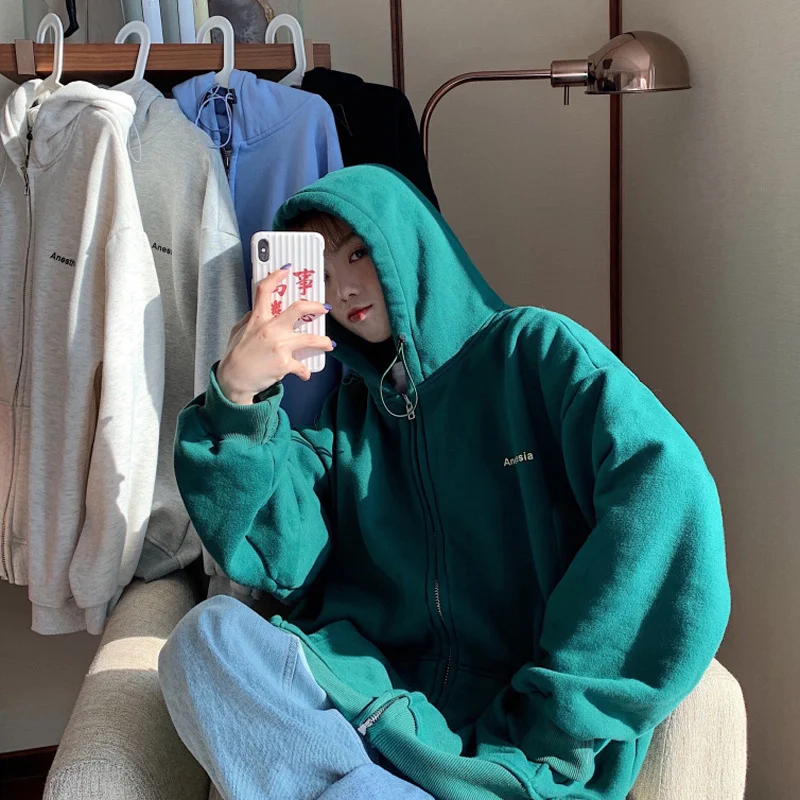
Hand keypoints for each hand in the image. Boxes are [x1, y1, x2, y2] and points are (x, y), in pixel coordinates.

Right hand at [216, 268, 333, 404]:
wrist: (234, 379)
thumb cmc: (236, 355)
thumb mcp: (239, 330)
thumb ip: (251, 318)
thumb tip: (261, 310)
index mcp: (258, 319)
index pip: (265, 291)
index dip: (276, 277)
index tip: (286, 271)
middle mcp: (271, 330)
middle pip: (298, 309)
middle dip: (315, 307)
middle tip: (324, 308)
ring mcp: (280, 346)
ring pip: (311, 339)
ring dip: (324, 341)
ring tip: (329, 344)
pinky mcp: (285, 364)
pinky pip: (302, 367)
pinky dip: (305, 372)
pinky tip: (305, 374)